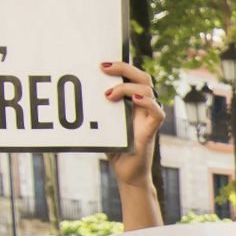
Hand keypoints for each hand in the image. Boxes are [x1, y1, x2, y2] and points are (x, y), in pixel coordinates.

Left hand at [102, 61, 162, 188]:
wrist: (126, 172)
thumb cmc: (115, 148)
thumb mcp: (102, 124)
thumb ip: (98, 109)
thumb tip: (79, 93)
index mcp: (132, 100)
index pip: (133, 75)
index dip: (121, 65)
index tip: (100, 63)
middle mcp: (143, 105)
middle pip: (142, 76)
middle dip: (124, 68)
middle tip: (103, 68)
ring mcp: (149, 116)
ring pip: (148, 89)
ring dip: (126, 88)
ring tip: (108, 95)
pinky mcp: (152, 129)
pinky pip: (157, 111)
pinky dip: (146, 102)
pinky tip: (133, 99)